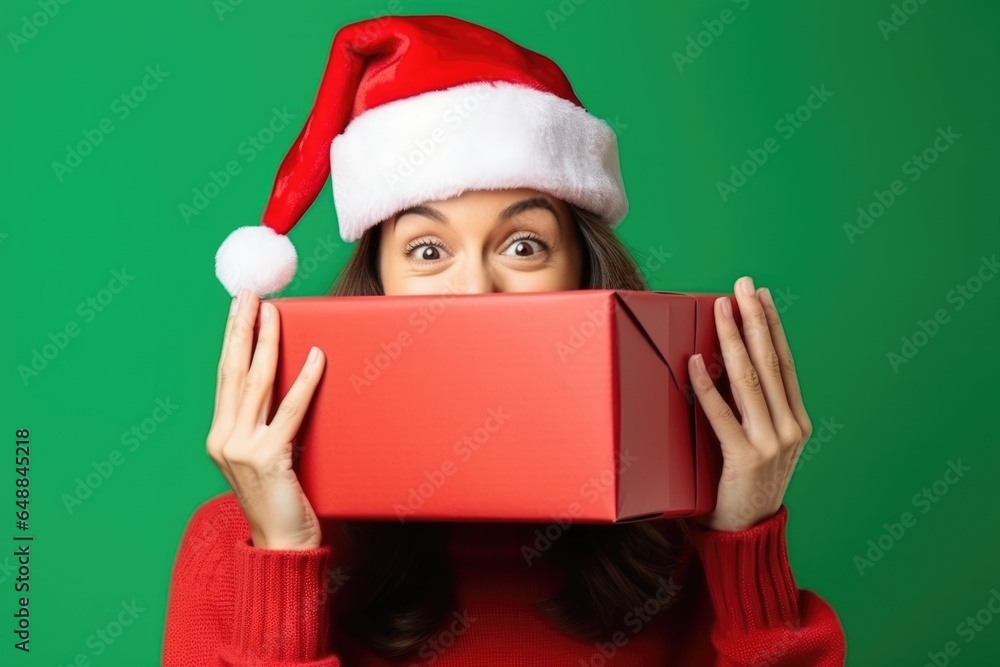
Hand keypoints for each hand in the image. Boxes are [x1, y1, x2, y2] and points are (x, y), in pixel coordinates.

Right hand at [205, 288, 326, 549]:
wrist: (282, 544)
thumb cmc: (280, 498)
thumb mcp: (263, 455)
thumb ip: (264, 423)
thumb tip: (285, 380)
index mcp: (220, 435)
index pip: (226, 375)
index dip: (232, 338)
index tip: (240, 306)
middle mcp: (223, 438)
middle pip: (233, 371)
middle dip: (241, 328)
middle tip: (250, 294)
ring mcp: (241, 449)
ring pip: (255, 384)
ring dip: (266, 343)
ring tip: (274, 313)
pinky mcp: (267, 459)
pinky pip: (290, 411)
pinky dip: (304, 382)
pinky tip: (315, 357)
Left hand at [687, 276, 812, 531]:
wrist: (748, 536)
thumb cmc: (742, 487)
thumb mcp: (759, 445)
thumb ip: (752, 413)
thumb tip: (724, 368)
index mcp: (796, 421)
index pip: (784, 363)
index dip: (772, 326)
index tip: (761, 295)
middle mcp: (790, 428)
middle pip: (770, 362)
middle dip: (755, 319)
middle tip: (743, 284)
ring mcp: (771, 443)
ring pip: (750, 380)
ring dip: (733, 339)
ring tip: (723, 308)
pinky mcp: (745, 458)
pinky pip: (721, 415)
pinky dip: (706, 386)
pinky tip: (694, 361)